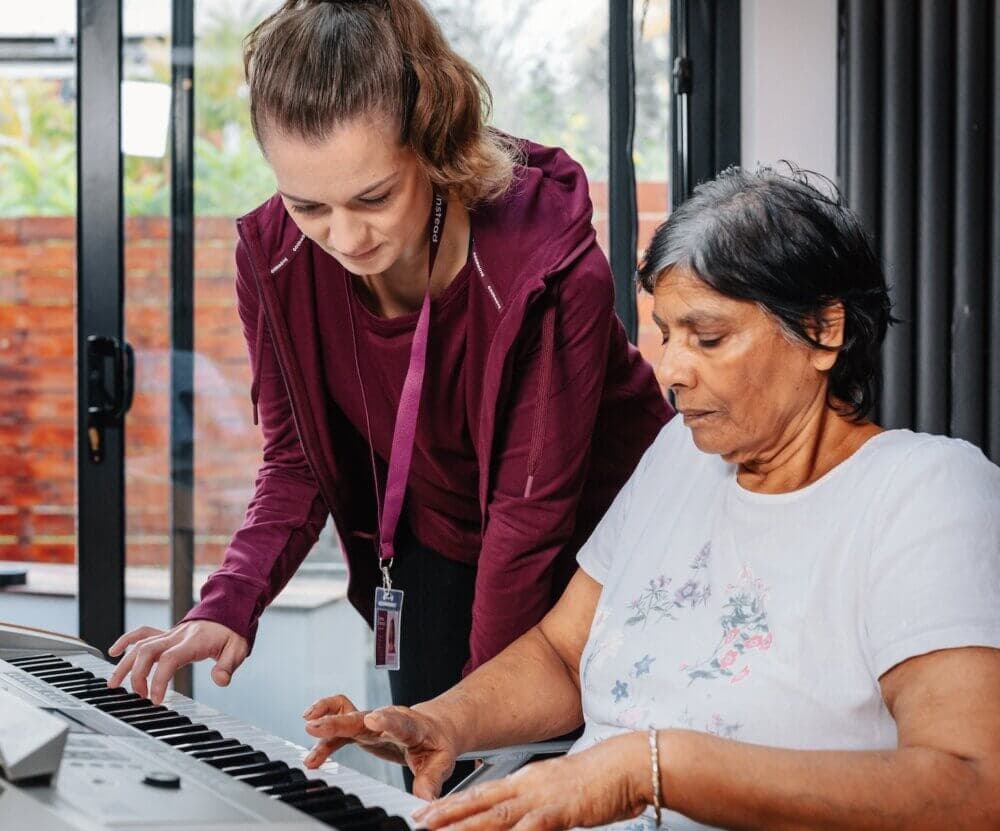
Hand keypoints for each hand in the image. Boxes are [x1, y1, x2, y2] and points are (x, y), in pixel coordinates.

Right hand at [107, 620, 248, 704]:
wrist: (230, 611)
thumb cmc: (232, 632)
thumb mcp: (238, 649)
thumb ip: (228, 665)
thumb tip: (221, 681)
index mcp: (193, 642)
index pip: (169, 659)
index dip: (158, 680)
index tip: (155, 699)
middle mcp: (177, 636)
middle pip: (147, 651)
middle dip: (137, 675)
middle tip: (139, 696)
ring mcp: (170, 634)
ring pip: (140, 644)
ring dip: (125, 664)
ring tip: (114, 685)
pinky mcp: (167, 634)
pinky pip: (143, 633)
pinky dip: (126, 640)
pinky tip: (114, 652)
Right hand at [303, 696, 458, 798]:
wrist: (433, 728)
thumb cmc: (435, 744)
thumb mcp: (441, 762)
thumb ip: (430, 781)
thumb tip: (424, 801)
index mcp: (411, 726)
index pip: (398, 721)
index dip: (385, 720)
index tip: (373, 719)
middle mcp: (388, 719)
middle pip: (361, 717)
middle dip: (338, 720)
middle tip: (316, 725)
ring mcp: (372, 722)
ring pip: (347, 713)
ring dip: (326, 718)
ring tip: (307, 727)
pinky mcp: (361, 728)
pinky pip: (340, 727)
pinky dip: (325, 738)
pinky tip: (312, 757)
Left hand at [412, 731, 649, 830]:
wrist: (629, 764)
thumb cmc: (603, 780)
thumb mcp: (562, 795)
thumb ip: (540, 808)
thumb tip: (524, 822)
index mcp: (528, 780)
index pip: (482, 793)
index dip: (453, 805)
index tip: (428, 813)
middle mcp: (528, 785)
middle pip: (479, 802)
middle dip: (447, 815)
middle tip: (419, 823)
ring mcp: (541, 797)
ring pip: (494, 815)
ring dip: (464, 827)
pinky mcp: (559, 810)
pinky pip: (528, 829)